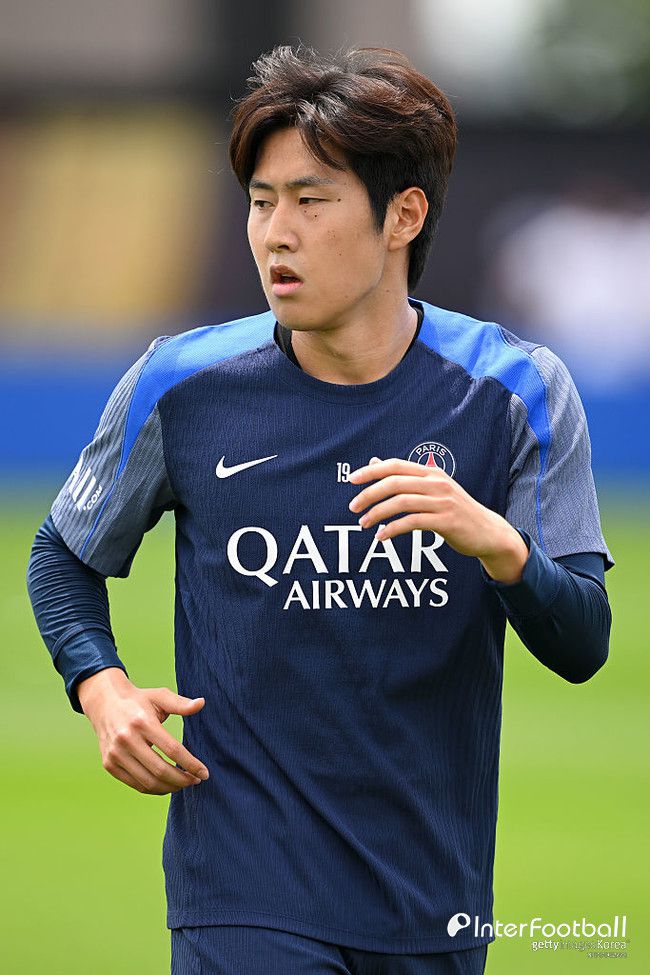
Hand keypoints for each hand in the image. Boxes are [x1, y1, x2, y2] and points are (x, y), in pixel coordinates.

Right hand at [77, 668, 209, 794]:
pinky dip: (153, 789)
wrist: (105, 703)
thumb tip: (202, 703)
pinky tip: (166, 785)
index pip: (172, 749)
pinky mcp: (109, 764)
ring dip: (169, 787)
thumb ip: (181, 703)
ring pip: (147, 782)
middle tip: (196, 781)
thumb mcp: (159, 696)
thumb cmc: (139, 700)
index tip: (204, 773)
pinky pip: (135, 784)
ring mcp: (115, 754)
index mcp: (142, 721)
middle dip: (182, 780)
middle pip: (160, 770)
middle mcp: (126, 739)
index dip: (191, 764)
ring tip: (183, 784)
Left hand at [348, 456, 528, 583]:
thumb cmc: (455, 511)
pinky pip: (413, 523)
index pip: (396, 466)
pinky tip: (381, 536)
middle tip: (353, 507)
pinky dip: (393, 529)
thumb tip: (375, 462)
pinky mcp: (446, 522)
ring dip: (378, 513)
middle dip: (369, 494)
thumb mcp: (432, 490)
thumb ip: (406, 477)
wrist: (488, 532)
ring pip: (401, 503)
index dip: (372, 471)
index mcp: (431, 473)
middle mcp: (437, 484)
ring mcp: (443, 502)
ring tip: (363, 523)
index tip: (351, 480)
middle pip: (395, 483)